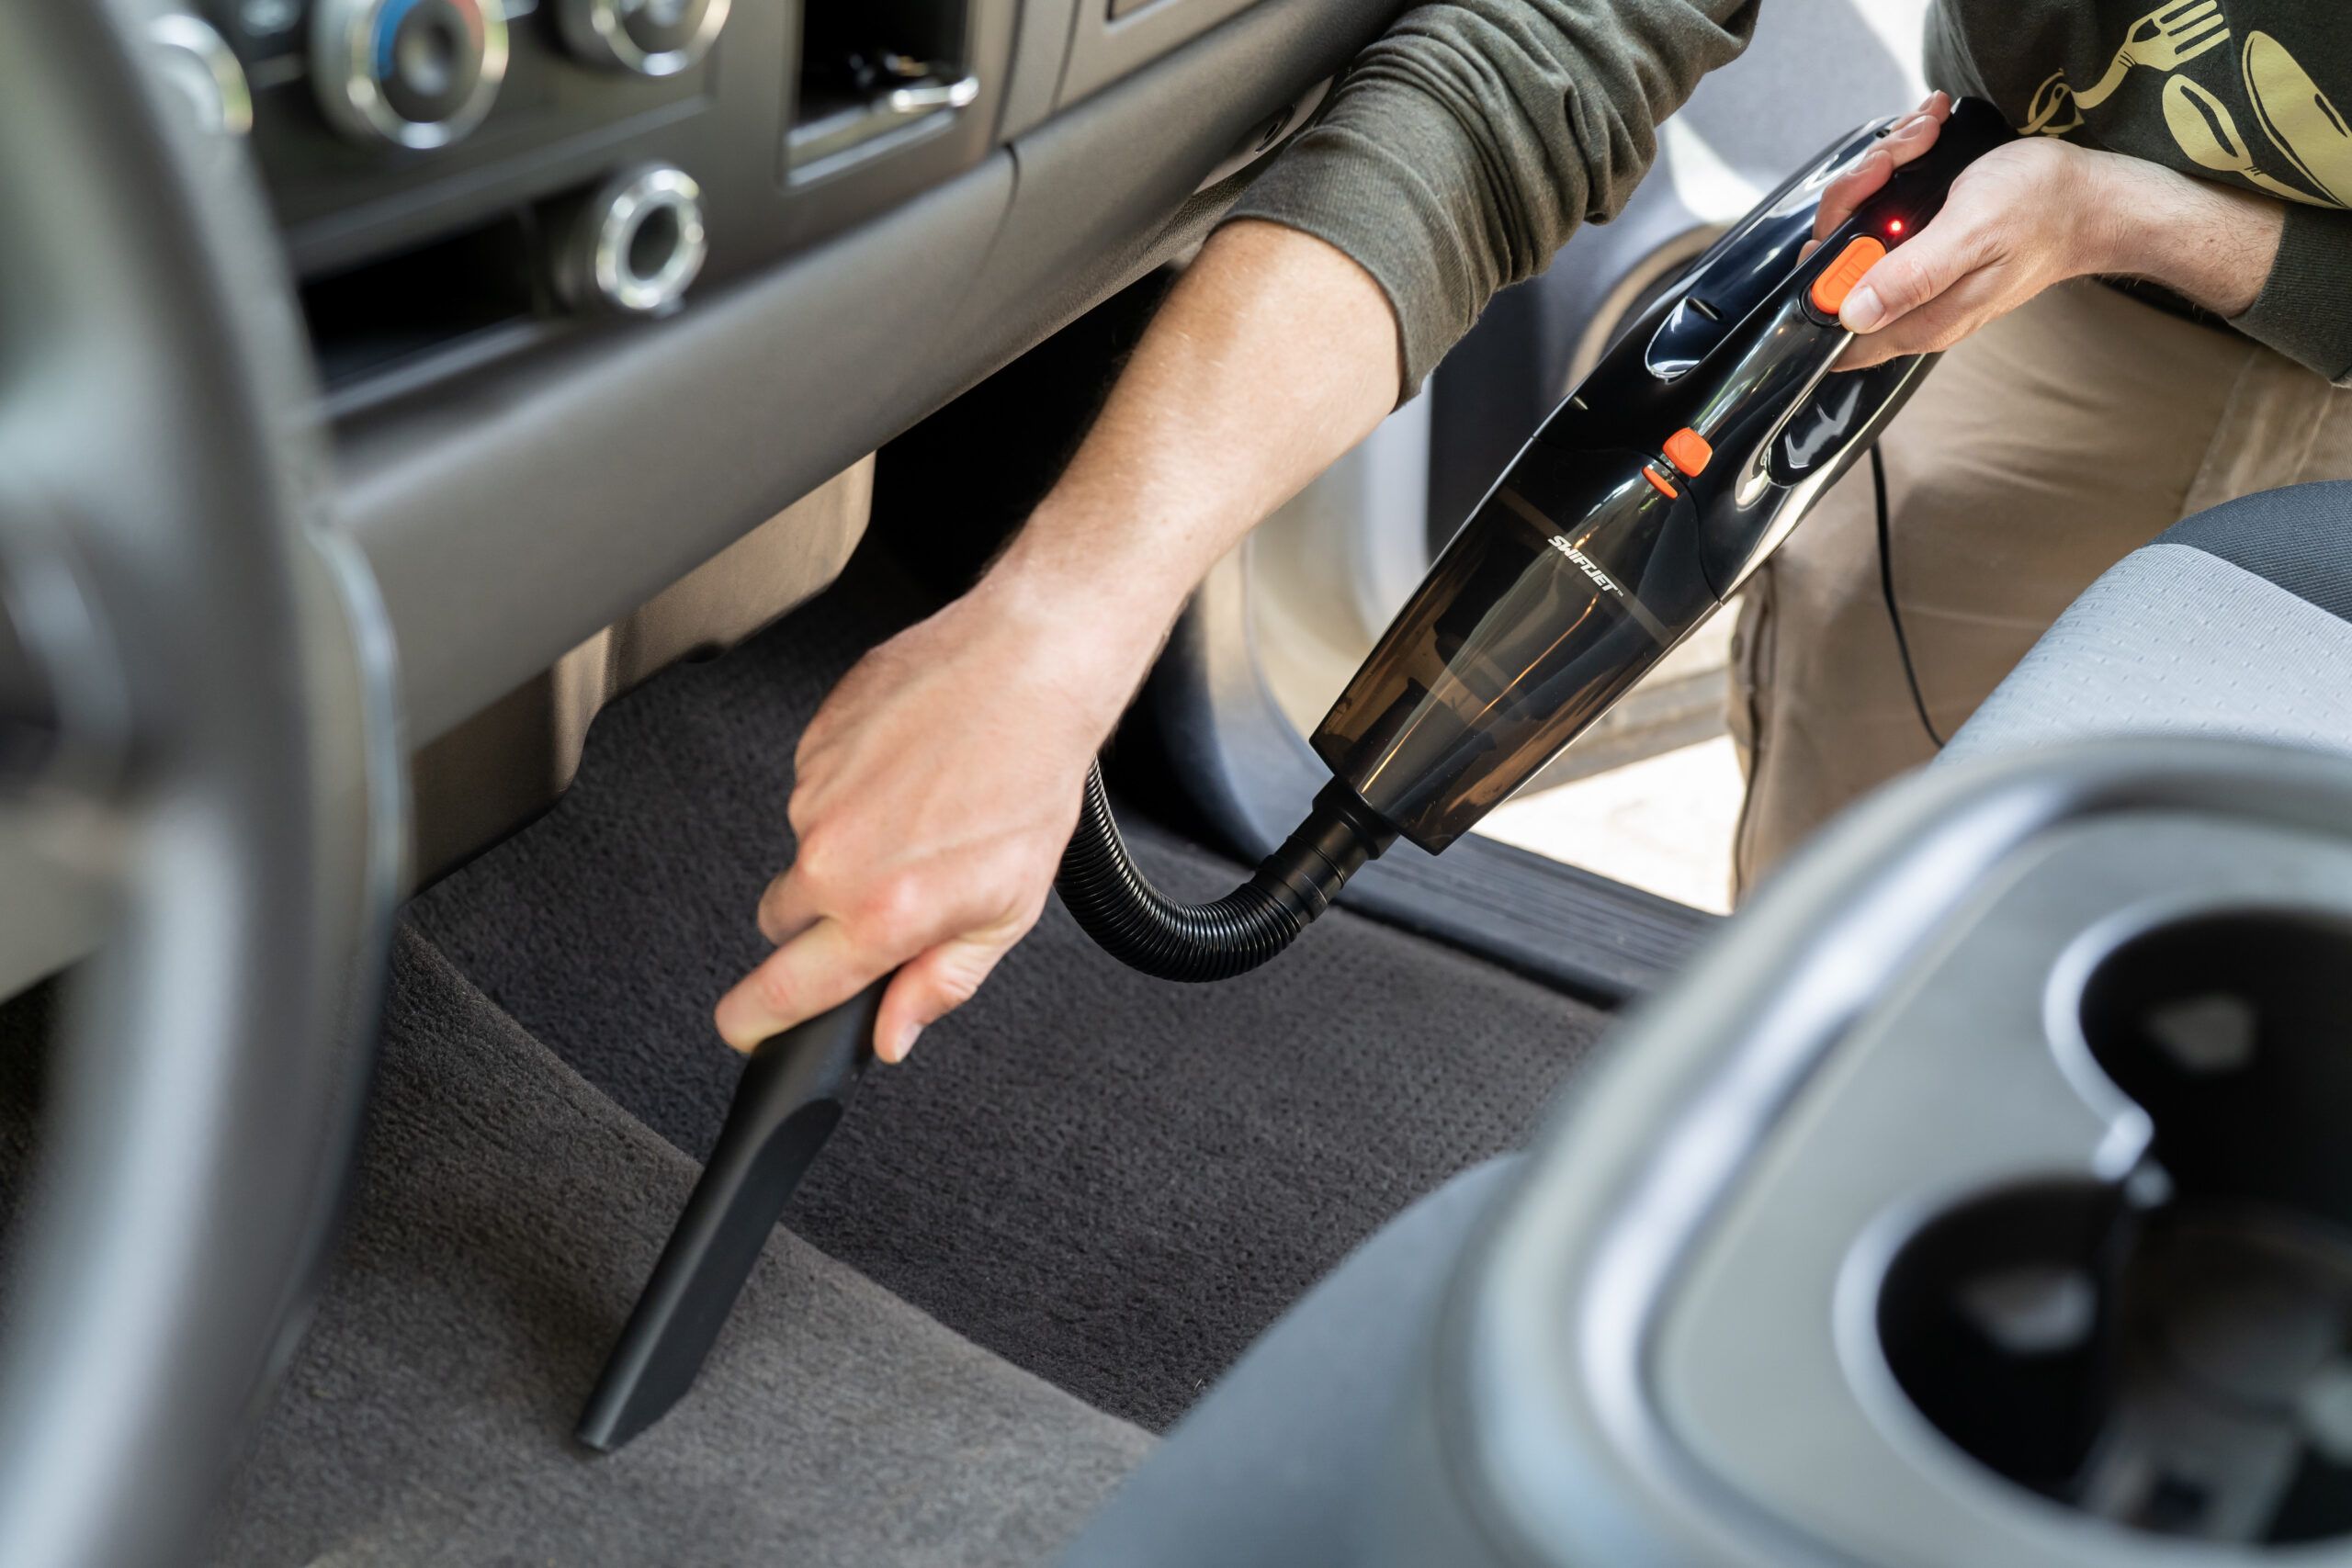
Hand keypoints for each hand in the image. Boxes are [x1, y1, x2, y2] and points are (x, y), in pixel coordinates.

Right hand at [712, 574, 1151, 1062]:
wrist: (1028, 671)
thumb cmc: (1030, 783)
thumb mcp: (1008, 911)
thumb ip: (939, 982)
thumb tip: (892, 1035)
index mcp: (883, 912)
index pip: (782, 991)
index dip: (754, 1021)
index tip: (745, 1029)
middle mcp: (835, 857)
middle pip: (781, 922)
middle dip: (820, 923)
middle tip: (890, 891)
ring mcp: (815, 795)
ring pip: (805, 850)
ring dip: (846, 846)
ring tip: (920, 813)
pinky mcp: (811, 742)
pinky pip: (814, 789)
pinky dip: (852, 790)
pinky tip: (906, 772)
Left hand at [1822, 102, 2281, 369]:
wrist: (2095, 200)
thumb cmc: (2045, 210)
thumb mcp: (1975, 233)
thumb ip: (1912, 276)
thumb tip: (1852, 312)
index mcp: (1918, 320)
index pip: (1832, 313)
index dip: (1829, 255)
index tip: (1864, 203)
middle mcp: (1911, 310)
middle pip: (1839, 262)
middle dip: (1858, 195)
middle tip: (1898, 156)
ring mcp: (1918, 283)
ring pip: (1862, 230)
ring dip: (1880, 174)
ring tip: (1920, 139)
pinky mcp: (1926, 255)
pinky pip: (1888, 218)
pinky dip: (1898, 175)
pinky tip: (1925, 146)